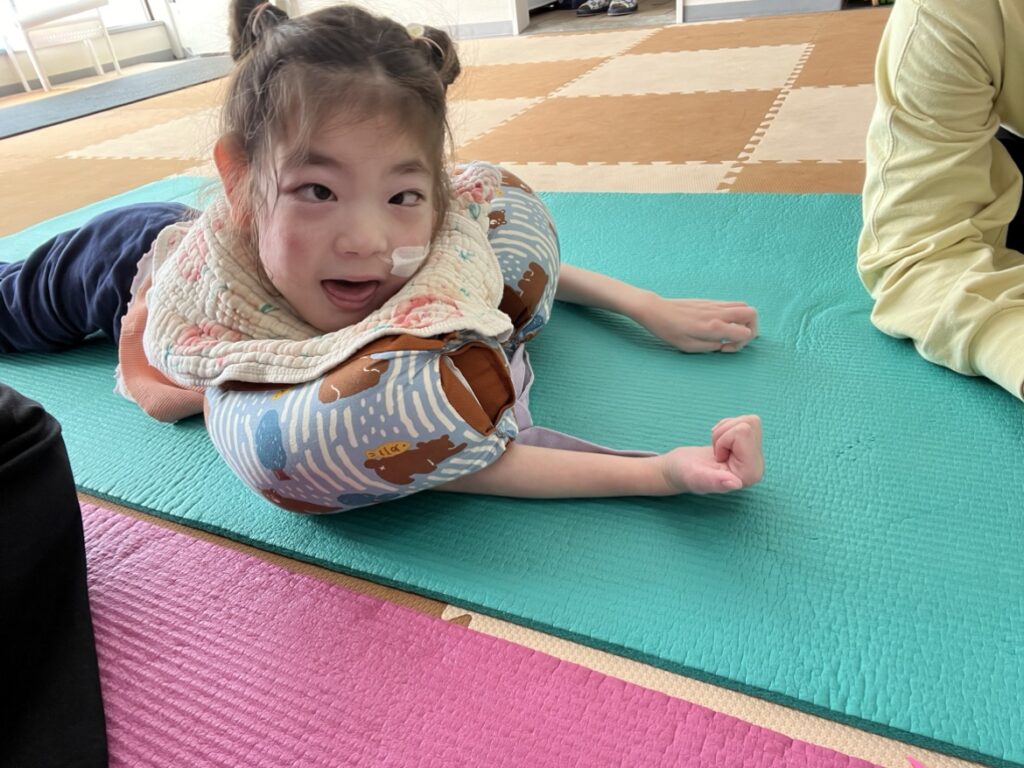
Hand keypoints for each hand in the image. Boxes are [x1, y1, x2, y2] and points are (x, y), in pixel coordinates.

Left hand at [635, 297, 757, 352]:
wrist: (657, 310)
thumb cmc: (669, 331)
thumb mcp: (689, 347)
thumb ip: (710, 347)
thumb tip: (723, 344)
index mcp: (713, 326)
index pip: (746, 332)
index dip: (740, 344)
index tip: (724, 348)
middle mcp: (718, 313)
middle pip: (752, 314)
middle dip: (751, 329)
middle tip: (734, 338)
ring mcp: (715, 305)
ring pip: (744, 306)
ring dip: (743, 320)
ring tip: (728, 331)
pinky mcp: (710, 301)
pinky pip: (732, 304)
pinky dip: (734, 314)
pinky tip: (719, 324)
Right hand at [660, 415, 762, 493]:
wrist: (681, 468)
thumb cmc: (685, 474)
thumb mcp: (696, 477)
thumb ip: (714, 481)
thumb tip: (736, 484)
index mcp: (749, 473)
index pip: (744, 432)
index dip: (724, 439)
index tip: (716, 458)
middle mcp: (757, 464)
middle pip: (750, 423)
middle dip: (725, 432)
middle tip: (715, 451)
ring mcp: (754, 455)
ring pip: (749, 420)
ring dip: (725, 429)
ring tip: (716, 448)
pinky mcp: (750, 446)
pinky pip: (746, 420)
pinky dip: (727, 427)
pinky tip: (719, 443)